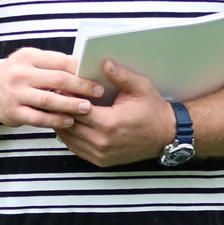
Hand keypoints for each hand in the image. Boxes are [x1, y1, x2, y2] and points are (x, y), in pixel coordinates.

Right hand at [0, 47, 105, 129]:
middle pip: (57, 80)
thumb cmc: (18, 75)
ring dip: (70, 105)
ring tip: (87, 108)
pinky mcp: (13, 112)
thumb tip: (85, 68)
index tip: (97, 78)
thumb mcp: (30, 61)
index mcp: (28, 57)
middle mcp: (20, 74)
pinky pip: (39, 118)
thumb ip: (53, 64)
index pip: (60, 61)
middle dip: (81, 87)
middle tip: (98, 93)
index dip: (81, 70)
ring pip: (49, 100)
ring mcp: (15, 94)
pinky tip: (69, 121)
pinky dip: (56, 121)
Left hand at [57, 60, 176, 167]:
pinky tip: (70, 123)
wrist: (166, 135)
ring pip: (69, 138)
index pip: (76, 110)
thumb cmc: (153, 110)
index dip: (67, 98)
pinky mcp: (101, 161)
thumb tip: (105, 63)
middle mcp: (102, 142)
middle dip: (62, 109)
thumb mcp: (140, 87)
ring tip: (61, 107)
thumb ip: (121, 75)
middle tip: (57, 96)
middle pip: (69, 124)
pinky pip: (76, 148)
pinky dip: (70, 136)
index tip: (63, 87)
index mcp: (109, 124)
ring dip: (63, 123)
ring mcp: (100, 154)